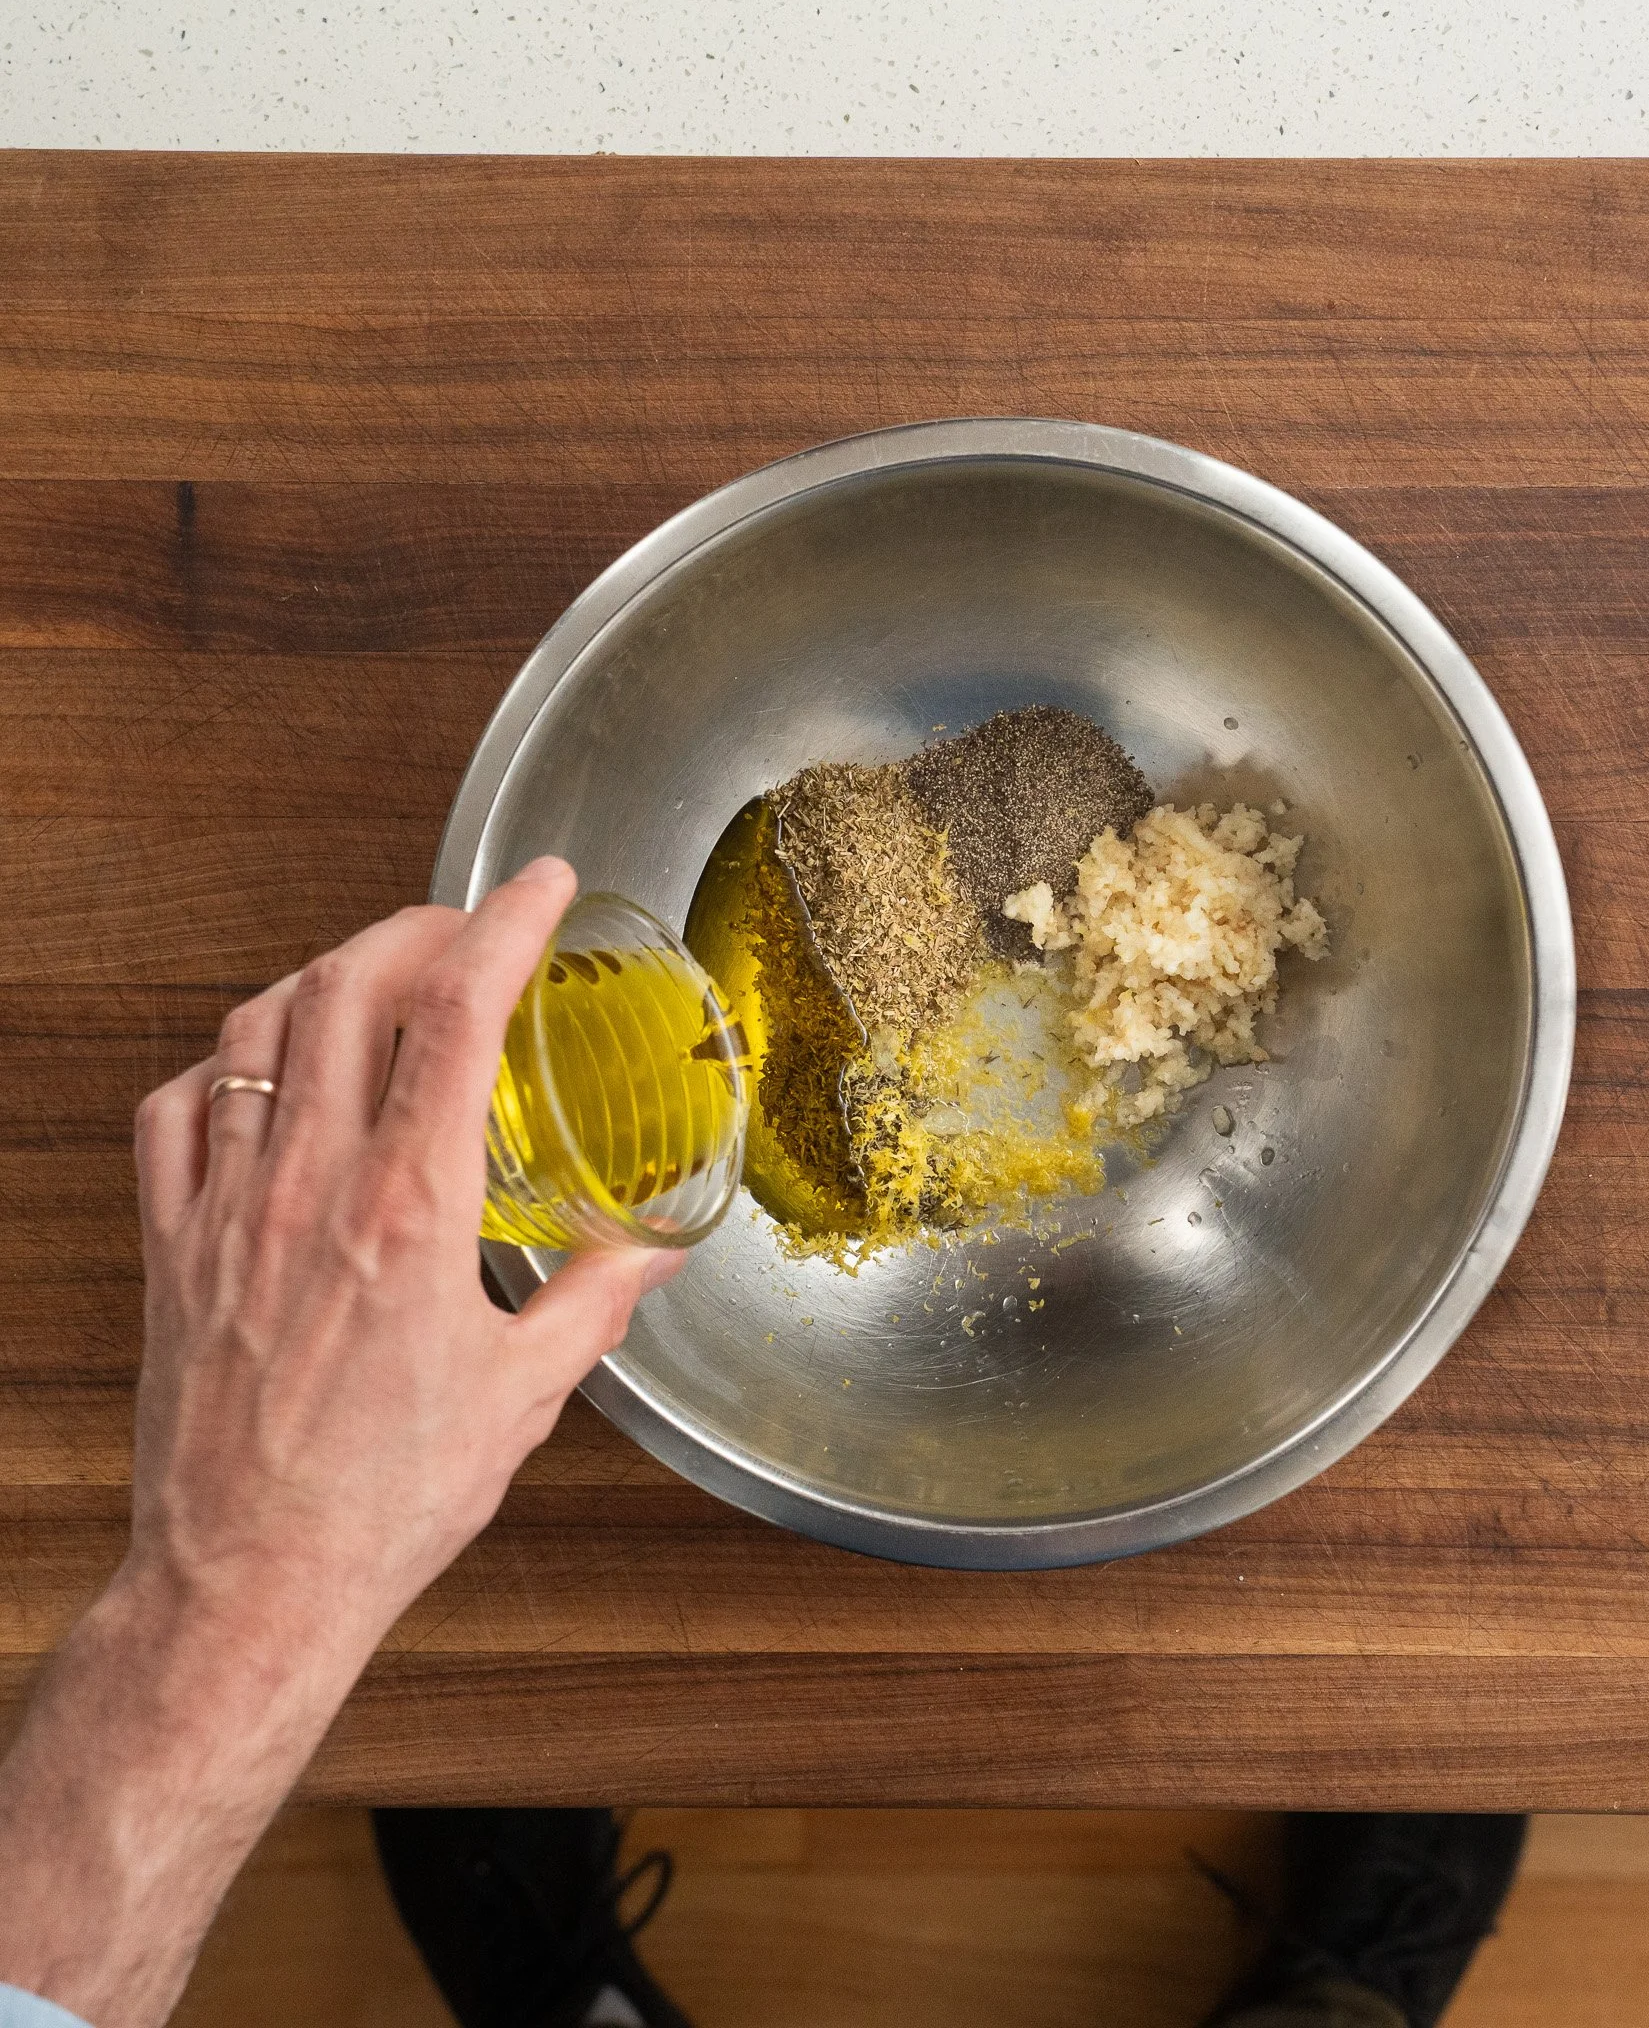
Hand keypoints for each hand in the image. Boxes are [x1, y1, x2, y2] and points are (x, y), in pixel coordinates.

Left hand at [127, 853, 678, 1676]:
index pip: (457, 1013)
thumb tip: (652, 1249)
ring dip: (321, 975)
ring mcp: (227, 1209)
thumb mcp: (527, 1396)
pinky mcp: (173, 1248)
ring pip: (256, 1029)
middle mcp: (311, 1186)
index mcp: (413, 1209)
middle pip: (347, 987)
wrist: (246, 1586)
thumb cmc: (382, 1501)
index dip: (504, 923)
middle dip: (414, 926)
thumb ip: (596, 1301)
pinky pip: (173, 1112)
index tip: (540, 885)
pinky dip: (222, 1062)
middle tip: (464, 926)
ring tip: (371, 976)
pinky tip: (258, 1071)